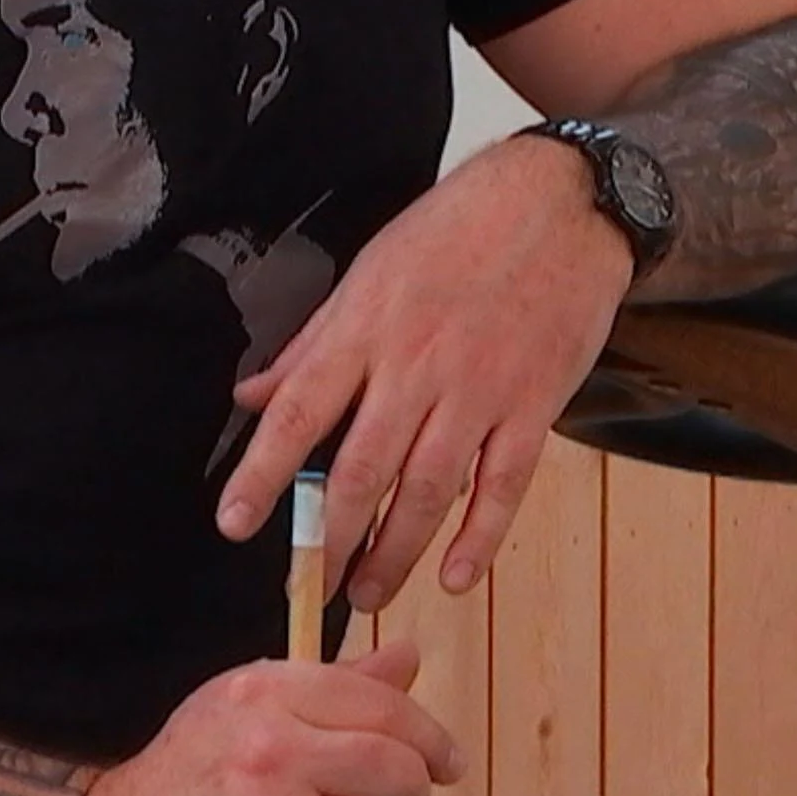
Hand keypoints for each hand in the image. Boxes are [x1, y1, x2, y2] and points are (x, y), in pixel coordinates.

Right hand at [69, 640, 464, 795]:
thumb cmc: (190, 772)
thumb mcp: (246, 706)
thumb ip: (335, 684)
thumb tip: (409, 658)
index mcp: (263, 696)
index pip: (382, 706)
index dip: (430, 735)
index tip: (444, 758)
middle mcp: (271, 755)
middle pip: (399, 772)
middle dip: (413, 791)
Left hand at [216, 136, 633, 608]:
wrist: (560, 203)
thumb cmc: (459, 230)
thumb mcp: (371, 270)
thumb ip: (314, 343)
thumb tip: (252, 395)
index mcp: (367, 328)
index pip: (299, 412)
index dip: (263, 473)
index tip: (235, 523)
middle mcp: (416, 366)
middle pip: (360, 470)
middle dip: (328, 539)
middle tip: (311, 585)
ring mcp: (479, 390)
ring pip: (426, 491)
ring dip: (392, 553)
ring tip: (368, 592)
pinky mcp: (534, 406)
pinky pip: (502, 486)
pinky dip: (478, 539)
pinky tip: (453, 576)